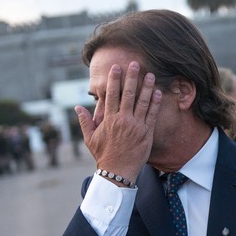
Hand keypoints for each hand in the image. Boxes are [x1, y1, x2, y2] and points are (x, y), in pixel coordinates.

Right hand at [75, 61, 161, 181]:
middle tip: (135, 63)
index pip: (111, 95)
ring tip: (150, 74)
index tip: (116, 68)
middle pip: (128, 94)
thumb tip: (77, 107)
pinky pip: (152, 115)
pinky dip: (155, 103)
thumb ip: (84, 121)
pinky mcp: (146, 133)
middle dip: (131, 77)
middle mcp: (123, 120)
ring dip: (147, 87)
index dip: (114, 80)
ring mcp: (136, 126)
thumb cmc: (104, 155)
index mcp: (109, 119)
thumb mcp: (90, 138)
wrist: (118, 172)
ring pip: (142, 102)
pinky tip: (158, 92)